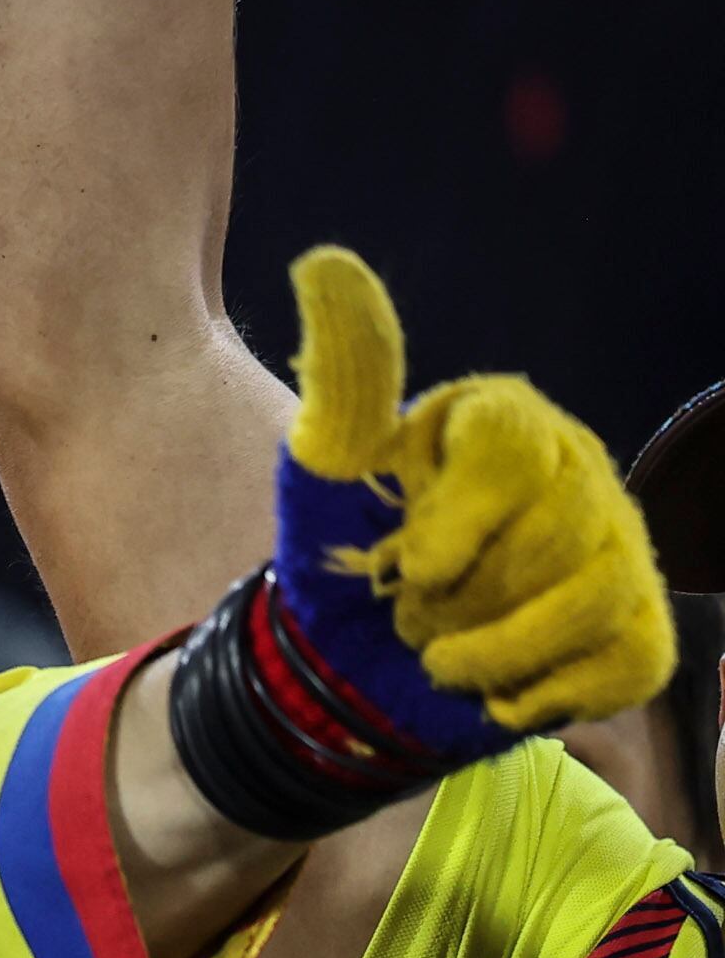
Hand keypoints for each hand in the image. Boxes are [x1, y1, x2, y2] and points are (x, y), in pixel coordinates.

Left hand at [274, 246, 671, 746]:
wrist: (355, 655)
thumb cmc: (344, 547)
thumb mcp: (325, 463)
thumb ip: (342, 374)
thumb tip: (323, 263)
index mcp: (504, 422)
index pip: (513, 449)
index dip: (459, 521)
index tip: (409, 564)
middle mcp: (578, 473)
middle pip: (552, 540)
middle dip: (460, 600)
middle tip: (406, 615)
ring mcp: (619, 549)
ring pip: (595, 603)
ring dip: (497, 653)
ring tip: (439, 659)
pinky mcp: (635, 625)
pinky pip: (631, 662)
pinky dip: (553, 692)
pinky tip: (499, 694)